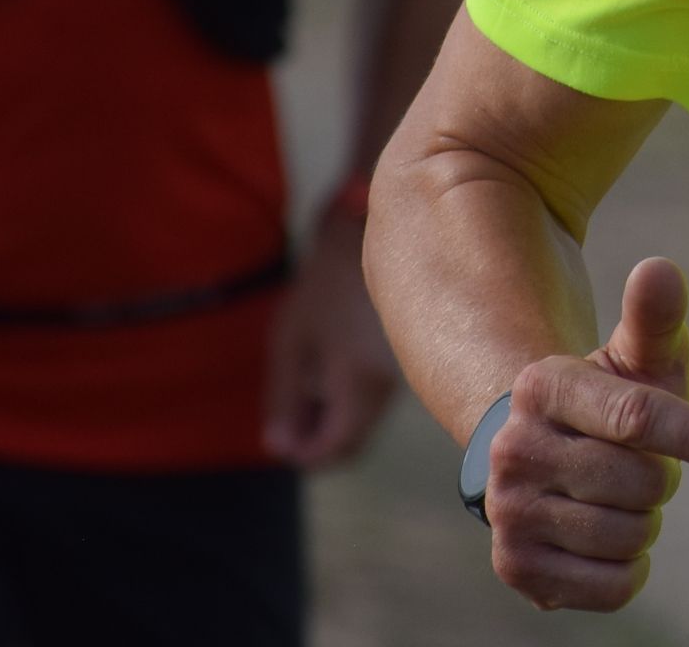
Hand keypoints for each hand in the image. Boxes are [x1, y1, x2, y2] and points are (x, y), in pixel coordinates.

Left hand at [264, 218, 400, 467]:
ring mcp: (403, 374)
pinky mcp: (409, 359)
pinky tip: (333, 360)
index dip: (305, 453)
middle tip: (289, 411)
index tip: (282, 438)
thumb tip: (279, 446)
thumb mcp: (291, 340)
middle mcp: (388, 388)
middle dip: (318, 436)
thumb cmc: (327, 286)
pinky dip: (352, 394)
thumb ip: (284, 396)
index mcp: (358, 386)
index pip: (336, 449)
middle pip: (354, 440)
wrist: (377, 235)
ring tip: (308, 375)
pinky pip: (377, 396)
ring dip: (334, 414)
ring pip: (366, 418)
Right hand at [486, 256, 688, 613]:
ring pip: (628, 536)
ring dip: (645, 525)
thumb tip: (660, 269)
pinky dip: (628, 570)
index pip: (637, 416)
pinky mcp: (515, 566)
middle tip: (641, 467)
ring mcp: (508, 511)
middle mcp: (513, 447)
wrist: (548, 456)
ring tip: (619, 500)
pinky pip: (611, 586)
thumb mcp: (639, 358)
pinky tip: (607, 542)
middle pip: (642, 482)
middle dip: (662, 479)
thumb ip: (656, 317)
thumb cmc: (613, 402)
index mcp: (544, 385)